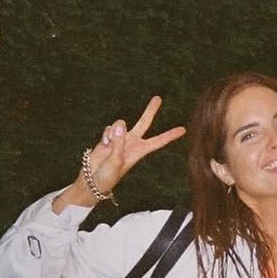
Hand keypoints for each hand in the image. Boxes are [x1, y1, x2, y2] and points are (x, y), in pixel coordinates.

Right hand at [56, 95, 185, 210]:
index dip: (170, 135)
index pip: (158, 141)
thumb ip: (119, 142)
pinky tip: (104, 144)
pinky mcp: (109, 138)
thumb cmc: (108, 175)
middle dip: (150, 111)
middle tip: (158, 98)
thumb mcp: (116, 160)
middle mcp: (132, 143)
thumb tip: (120, 124)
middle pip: (144, 123)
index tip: (183, 130)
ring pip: (121, 124)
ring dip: (114, 131)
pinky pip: (109, 128)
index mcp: (139, 151)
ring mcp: (120, 139)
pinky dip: (106, 134)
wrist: (93, 179)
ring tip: (109, 145)